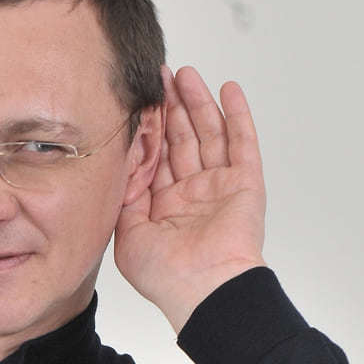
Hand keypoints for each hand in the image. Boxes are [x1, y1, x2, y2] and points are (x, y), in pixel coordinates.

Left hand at [115, 66, 267, 333]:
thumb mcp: (127, 233)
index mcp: (165, 205)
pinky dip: (237, 115)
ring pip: (209, 133)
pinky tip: (228, 91)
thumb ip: (124, 196)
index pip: (157, 155)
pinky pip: (242, 142)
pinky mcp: (245, 183)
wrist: (202, 289)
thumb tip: (118, 164)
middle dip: (171, 105)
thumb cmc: (166, 275)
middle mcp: (192, 192)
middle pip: (182, 138)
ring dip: (198, 102)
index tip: (139, 98)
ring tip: (185, 74)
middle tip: (160, 75)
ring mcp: (219, 186)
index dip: (149, 126)